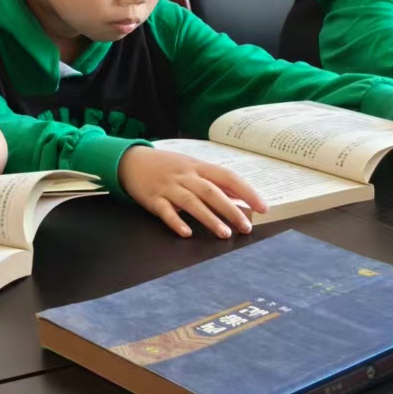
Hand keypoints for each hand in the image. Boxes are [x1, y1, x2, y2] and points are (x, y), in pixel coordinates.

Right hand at [119, 146, 266, 238]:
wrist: (129, 160)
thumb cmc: (166, 166)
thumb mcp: (191, 167)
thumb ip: (213, 183)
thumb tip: (240, 198)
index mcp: (197, 166)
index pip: (226, 176)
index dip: (246, 191)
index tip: (262, 207)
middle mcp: (184, 175)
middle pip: (210, 191)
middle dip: (230, 209)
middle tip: (245, 227)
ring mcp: (168, 186)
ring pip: (191, 202)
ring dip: (209, 218)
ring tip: (224, 233)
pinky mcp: (152, 198)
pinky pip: (165, 211)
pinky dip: (176, 221)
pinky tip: (186, 233)